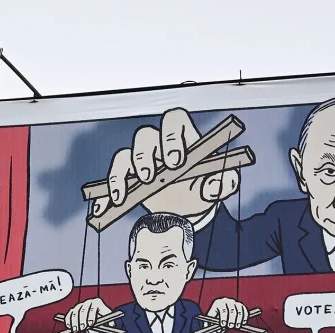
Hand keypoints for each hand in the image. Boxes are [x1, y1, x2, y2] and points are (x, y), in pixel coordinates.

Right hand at [62, 297, 117, 332]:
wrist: (96, 313)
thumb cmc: (102, 315)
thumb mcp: (107, 316)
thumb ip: (110, 320)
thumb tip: (112, 324)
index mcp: (97, 302)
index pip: (93, 308)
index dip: (91, 316)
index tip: (91, 324)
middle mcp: (88, 303)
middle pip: (83, 310)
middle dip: (82, 320)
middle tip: (82, 328)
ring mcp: (80, 306)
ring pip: (75, 312)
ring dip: (74, 322)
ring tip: (76, 329)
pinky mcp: (73, 310)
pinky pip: (69, 314)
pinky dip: (68, 320)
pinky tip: (69, 326)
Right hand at [97, 107, 236, 220]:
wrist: (189, 209)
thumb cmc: (203, 187)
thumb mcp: (219, 185)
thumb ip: (224, 183)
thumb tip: (215, 186)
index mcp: (183, 139)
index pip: (174, 120)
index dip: (172, 136)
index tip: (176, 161)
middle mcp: (160, 145)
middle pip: (145, 135)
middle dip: (146, 154)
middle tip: (151, 176)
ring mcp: (142, 160)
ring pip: (125, 154)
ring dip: (124, 172)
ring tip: (130, 192)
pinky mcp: (129, 176)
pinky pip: (115, 175)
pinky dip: (111, 187)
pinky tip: (110, 203)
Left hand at [205, 296, 247, 328]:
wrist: (220, 315)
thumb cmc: (215, 319)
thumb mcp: (211, 321)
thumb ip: (211, 325)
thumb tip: (214, 328)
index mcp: (218, 303)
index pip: (222, 309)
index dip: (223, 317)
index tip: (223, 324)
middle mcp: (226, 301)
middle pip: (231, 309)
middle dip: (231, 319)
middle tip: (230, 326)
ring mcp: (234, 302)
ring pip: (239, 310)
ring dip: (239, 319)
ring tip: (237, 326)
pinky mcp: (240, 305)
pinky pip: (244, 310)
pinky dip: (245, 316)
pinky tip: (243, 322)